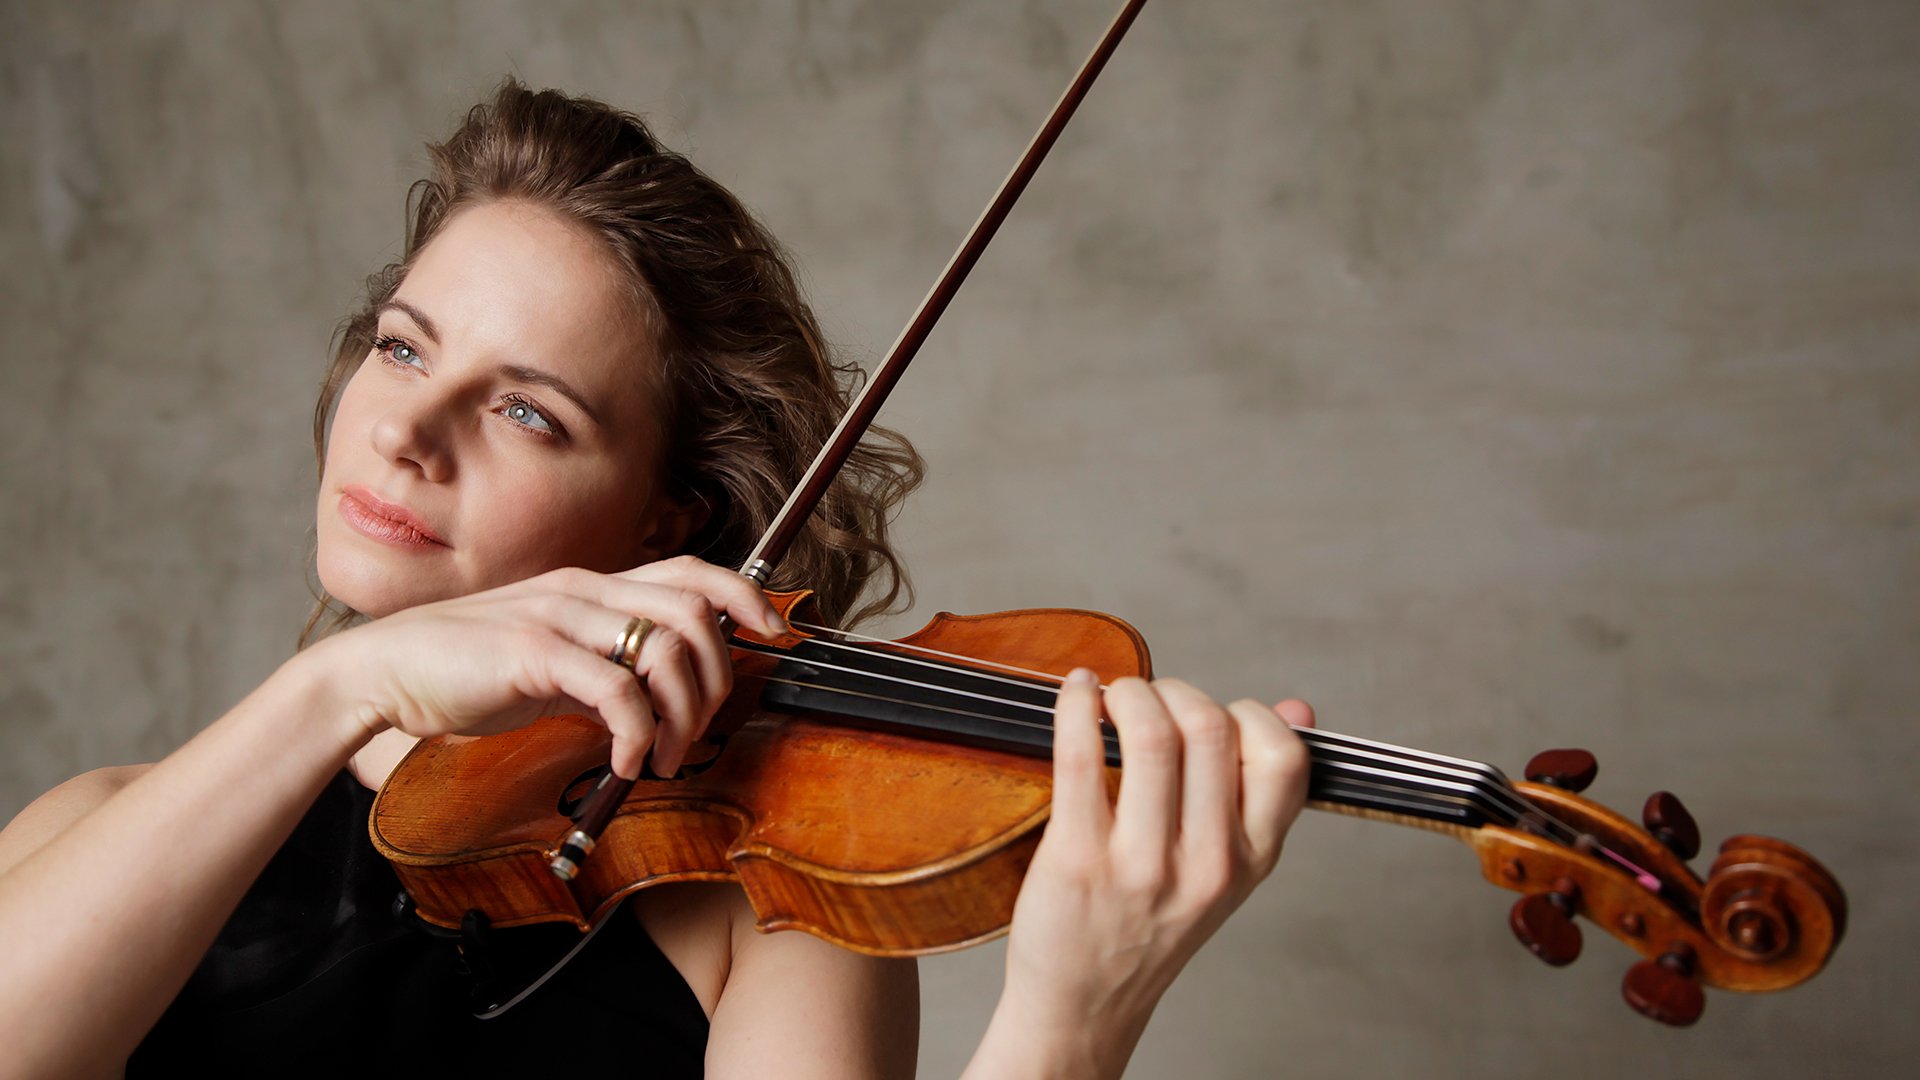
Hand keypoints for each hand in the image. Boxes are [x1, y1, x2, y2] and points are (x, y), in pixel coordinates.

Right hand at [301, 555, 784, 778]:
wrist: (383, 673)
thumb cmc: (465, 672)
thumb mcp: (551, 667)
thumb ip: (603, 672)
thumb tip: (654, 704)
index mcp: (591, 588)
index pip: (690, 571)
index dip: (744, 596)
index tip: (775, 633)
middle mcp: (583, 592)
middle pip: (694, 612)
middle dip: (716, 678)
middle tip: (696, 732)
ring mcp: (559, 616)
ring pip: (665, 646)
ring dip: (681, 713)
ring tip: (660, 757)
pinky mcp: (532, 652)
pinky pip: (615, 687)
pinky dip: (635, 732)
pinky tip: (623, 763)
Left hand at [998, 671, 1312, 1073]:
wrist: (1086, 1002)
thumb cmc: (1150, 923)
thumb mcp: (1227, 867)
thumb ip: (1262, 790)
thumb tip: (1297, 708)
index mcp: (1253, 859)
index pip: (1283, 758)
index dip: (1249, 714)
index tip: (1214, 714)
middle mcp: (1207, 863)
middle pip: (1211, 728)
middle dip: (1175, 691)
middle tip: (1149, 698)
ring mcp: (1143, 864)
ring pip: (1151, 734)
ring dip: (1128, 693)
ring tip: (1113, 698)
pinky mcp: (1078, 859)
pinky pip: (1081, 755)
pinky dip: (1077, 707)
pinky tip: (1077, 696)